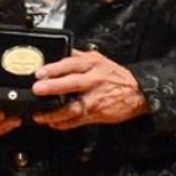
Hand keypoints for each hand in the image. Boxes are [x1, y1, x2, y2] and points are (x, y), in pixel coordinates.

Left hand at [31, 49, 149, 129]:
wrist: (138, 92)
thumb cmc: (115, 75)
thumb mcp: (98, 59)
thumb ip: (77, 56)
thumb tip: (58, 52)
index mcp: (93, 64)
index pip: (72, 64)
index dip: (55, 68)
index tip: (40, 73)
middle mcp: (94, 80)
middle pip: (72, 83)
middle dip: (53, 87)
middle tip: (37, 89)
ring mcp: (96, 99)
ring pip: (73, 107)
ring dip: (54, 113)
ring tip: (40, 115)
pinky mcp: (98, 114)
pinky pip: (78, 120)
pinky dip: (64, 123)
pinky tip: (52, 123)